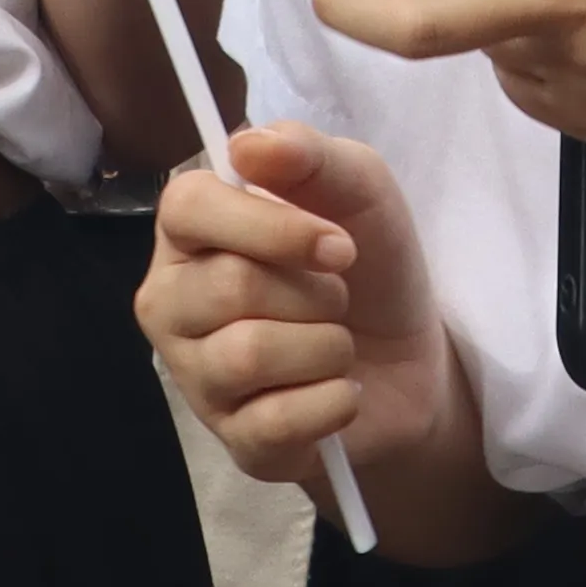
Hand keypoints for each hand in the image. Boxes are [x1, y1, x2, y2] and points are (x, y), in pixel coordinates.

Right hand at [142, 118, 462, 492]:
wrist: (411, 360)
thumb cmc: (368, 263)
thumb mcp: (359, 188)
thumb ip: (307, 154)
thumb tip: (247, 145)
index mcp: (191, 231)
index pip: (188, 207)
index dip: (271, 226)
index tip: (338, 244)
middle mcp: (173, 302)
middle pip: (231, 286)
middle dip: (316, 292)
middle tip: (338, 298)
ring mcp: (196, 377)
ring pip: (250, 355)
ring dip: (327, 346)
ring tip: (337, 344)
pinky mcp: (234, 441)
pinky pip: (275, 423)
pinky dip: (333, 403)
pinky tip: (339, 393)